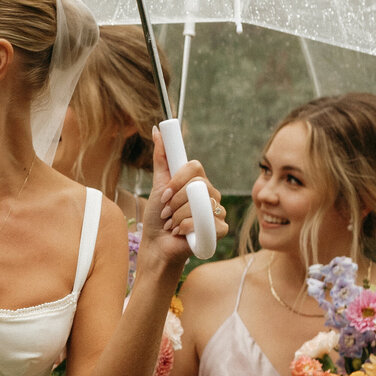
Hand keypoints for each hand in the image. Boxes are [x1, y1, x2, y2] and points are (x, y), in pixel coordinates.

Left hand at [137, 129, 226, 274]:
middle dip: (174, 202)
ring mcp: (217, 211)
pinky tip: (181, 234)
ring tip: (172, 225)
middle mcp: (211, 193)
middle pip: (197, 186)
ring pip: (200, 204)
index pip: (195, 167)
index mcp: (198, 181)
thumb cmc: (158, 218)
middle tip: (166, 213)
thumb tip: (156, 130)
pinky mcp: (220, 229)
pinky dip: (187, 228)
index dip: (178, 180)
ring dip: (177, 217)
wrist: (157, 246)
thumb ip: (161, 158)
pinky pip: (207, 221)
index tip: (164, 194)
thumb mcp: (157, 185)